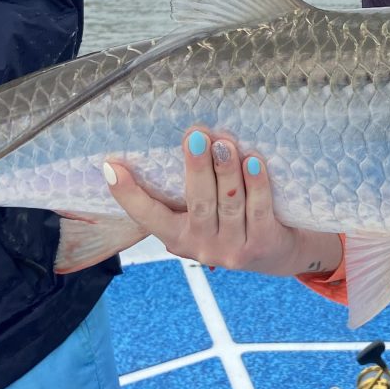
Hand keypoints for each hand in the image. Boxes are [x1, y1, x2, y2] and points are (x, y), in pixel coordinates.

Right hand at [103, 128, 341, 277]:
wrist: (277, 252)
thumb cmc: (232, 221)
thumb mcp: (202, 213)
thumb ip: (187, 189)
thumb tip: (179, 138)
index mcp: (178, 237)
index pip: (148, 216)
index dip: (128, 194)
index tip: (112, 166)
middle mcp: (202, 246)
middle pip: (197, 204)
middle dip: (196, 169)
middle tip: (195, 136)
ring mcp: (233, 249)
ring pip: (228, 205)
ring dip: (226, 171)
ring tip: (224, 143)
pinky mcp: (263, 244)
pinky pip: (258, 210)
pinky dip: (256, 185)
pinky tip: (254, 162)